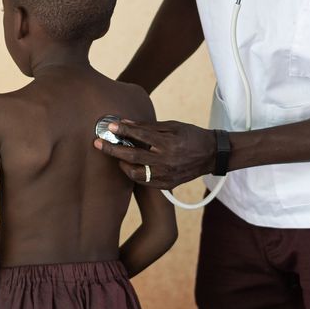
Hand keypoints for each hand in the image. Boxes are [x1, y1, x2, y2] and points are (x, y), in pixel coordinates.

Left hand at [93, 118, 215, 188]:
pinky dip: (134, 174)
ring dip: (121, 165)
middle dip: (112, 150)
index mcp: (169, 144)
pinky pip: (145, 182)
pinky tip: (129, 166)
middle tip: (97, 143)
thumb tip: (126, 124)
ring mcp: (167, 175)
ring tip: (115, 157)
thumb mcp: (173, 126)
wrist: (212, 155)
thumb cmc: (191, 136)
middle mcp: (166, 161)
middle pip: (132, 157)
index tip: (109, 126)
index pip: (140, 136)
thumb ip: (149, 127)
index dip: (123, 131)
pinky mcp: (167, 184)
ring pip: (135, 174)